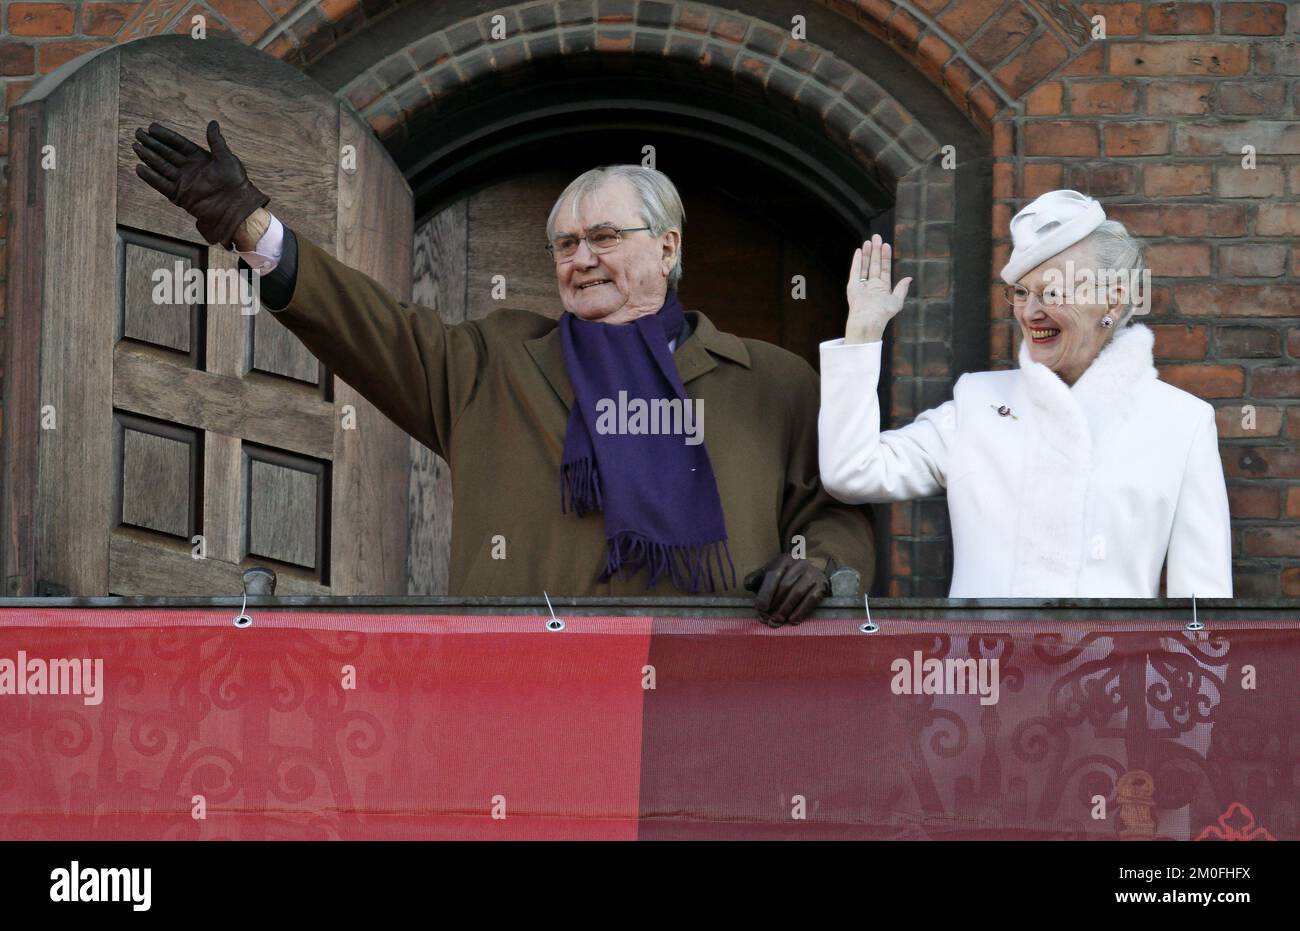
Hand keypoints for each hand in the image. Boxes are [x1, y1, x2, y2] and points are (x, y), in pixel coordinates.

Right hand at [133, 120, 268, 248]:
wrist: (236, 208)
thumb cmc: (235, 183)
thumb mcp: (226, 158)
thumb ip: (216, 141)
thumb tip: (213, 123)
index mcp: (200, 158)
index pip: (178, 144)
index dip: (165, 136)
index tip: (152, 127)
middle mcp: (189, 169)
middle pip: (167, 153)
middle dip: (152, 143)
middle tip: (138, 133)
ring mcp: (184, 182)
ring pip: (162, 167)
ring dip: (148, 157)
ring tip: (136, 146)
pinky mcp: (180, 195)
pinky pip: (161, 184)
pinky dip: (150, 177)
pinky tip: (139, 168)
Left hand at [743, 554, 831, 626]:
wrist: (811, 574)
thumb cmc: (785, 576)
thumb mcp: (769, 573)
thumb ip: (756, 579)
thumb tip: (748, 585)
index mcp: (783, 560)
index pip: (773, 576)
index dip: (765, 593)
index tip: (760, 608)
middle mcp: (799, 564)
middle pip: (785, 586)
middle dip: (775, 605)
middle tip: (768, 619)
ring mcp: (812, 574)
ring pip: (797, 593)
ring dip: (785, 610)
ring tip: (777, 621)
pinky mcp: (822, 584)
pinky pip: (811, 600)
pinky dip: (801, 611)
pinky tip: (793, 620)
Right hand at [845, 233, 911, 343]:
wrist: (869, 320)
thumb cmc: (883, 314)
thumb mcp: (897, 301)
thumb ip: (902, 289)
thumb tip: (909, 278)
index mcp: (882, 289)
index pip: (884, 269)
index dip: (886, 257)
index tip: (887, 245)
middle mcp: (871, 285)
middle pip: (874, 264)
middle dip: (876, 250)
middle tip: (877, 237)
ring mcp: (862, 285)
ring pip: (865, 265)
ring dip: (868, 253)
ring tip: (869, 240)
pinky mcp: (853, 285)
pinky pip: (855, 270)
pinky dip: (857, 261)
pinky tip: (859, 251)